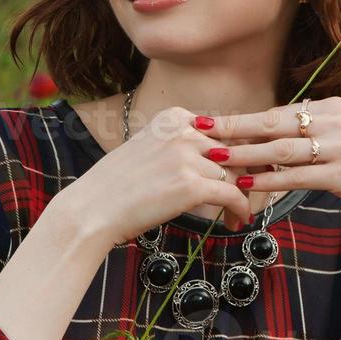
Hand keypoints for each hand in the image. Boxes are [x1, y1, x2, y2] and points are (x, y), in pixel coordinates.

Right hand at [69, 104, 254, 248]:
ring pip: (235, 175)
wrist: (93, 209)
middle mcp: (183, 132)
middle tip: (247, 195)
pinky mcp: (192, 186)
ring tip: (238, 215)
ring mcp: (187, 157)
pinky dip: (240, 210)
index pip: (223, 131)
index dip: (238, 154)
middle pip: (234, 151)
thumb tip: (219, 154)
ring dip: (241, 197)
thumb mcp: (150, 149)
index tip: (244, 171)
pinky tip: (238, 221)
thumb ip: (182, 145)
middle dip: (244, 175)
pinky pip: (232, 195)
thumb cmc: (118, 186)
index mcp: (174, 118)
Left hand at [197, 96, 340, 233]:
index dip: (242, 120)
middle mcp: (334, 122)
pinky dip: (269, 180)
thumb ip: (316, 137)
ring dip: (244, 154)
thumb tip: (280, 140)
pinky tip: (246, 186)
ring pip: (281, 149)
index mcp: (332, 109)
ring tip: (213, 159)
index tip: (211, 122)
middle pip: (272, 122)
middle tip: (198, 129)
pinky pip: (298, 176)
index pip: (278, 113)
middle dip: (232, 126)